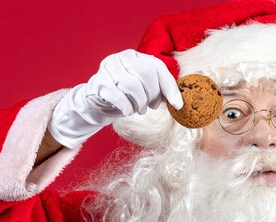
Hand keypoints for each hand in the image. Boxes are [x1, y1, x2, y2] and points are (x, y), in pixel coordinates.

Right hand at [48, 49, 182, 147]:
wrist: (95, 104)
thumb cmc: (123, 97)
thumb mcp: (144, 90)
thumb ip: (160, 90)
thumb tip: (179, 103)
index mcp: (134, 56)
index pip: (157, 66)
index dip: (169, 87)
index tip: (177, 105)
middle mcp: (120, 58)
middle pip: (145, 73)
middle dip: (153, 94)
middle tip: (152, 107)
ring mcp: (107, 69)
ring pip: (131, 85)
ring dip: (139, 102)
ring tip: (138, 110)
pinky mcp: (98, 84)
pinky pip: (118, 96)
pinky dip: (126, 107)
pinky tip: (127, 111)